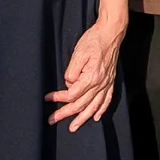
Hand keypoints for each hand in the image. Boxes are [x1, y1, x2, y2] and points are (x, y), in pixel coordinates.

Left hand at [46, 17, 124, 131]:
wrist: (111, 32)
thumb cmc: (94, 40)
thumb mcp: (79, 52)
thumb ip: (72, 70)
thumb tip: (68, 83)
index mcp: (91, 77)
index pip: (72, 94)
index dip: (59, 98)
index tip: (48, 98)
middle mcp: (100, 83)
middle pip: (81, 104)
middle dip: (65, 113)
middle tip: (52, 119)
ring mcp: (107, 83)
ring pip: (94, 106)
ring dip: (82, 118)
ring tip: (73, 127)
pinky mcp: (110, 80)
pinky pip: (107, 99)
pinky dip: (102, 110)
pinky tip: (96, 117)